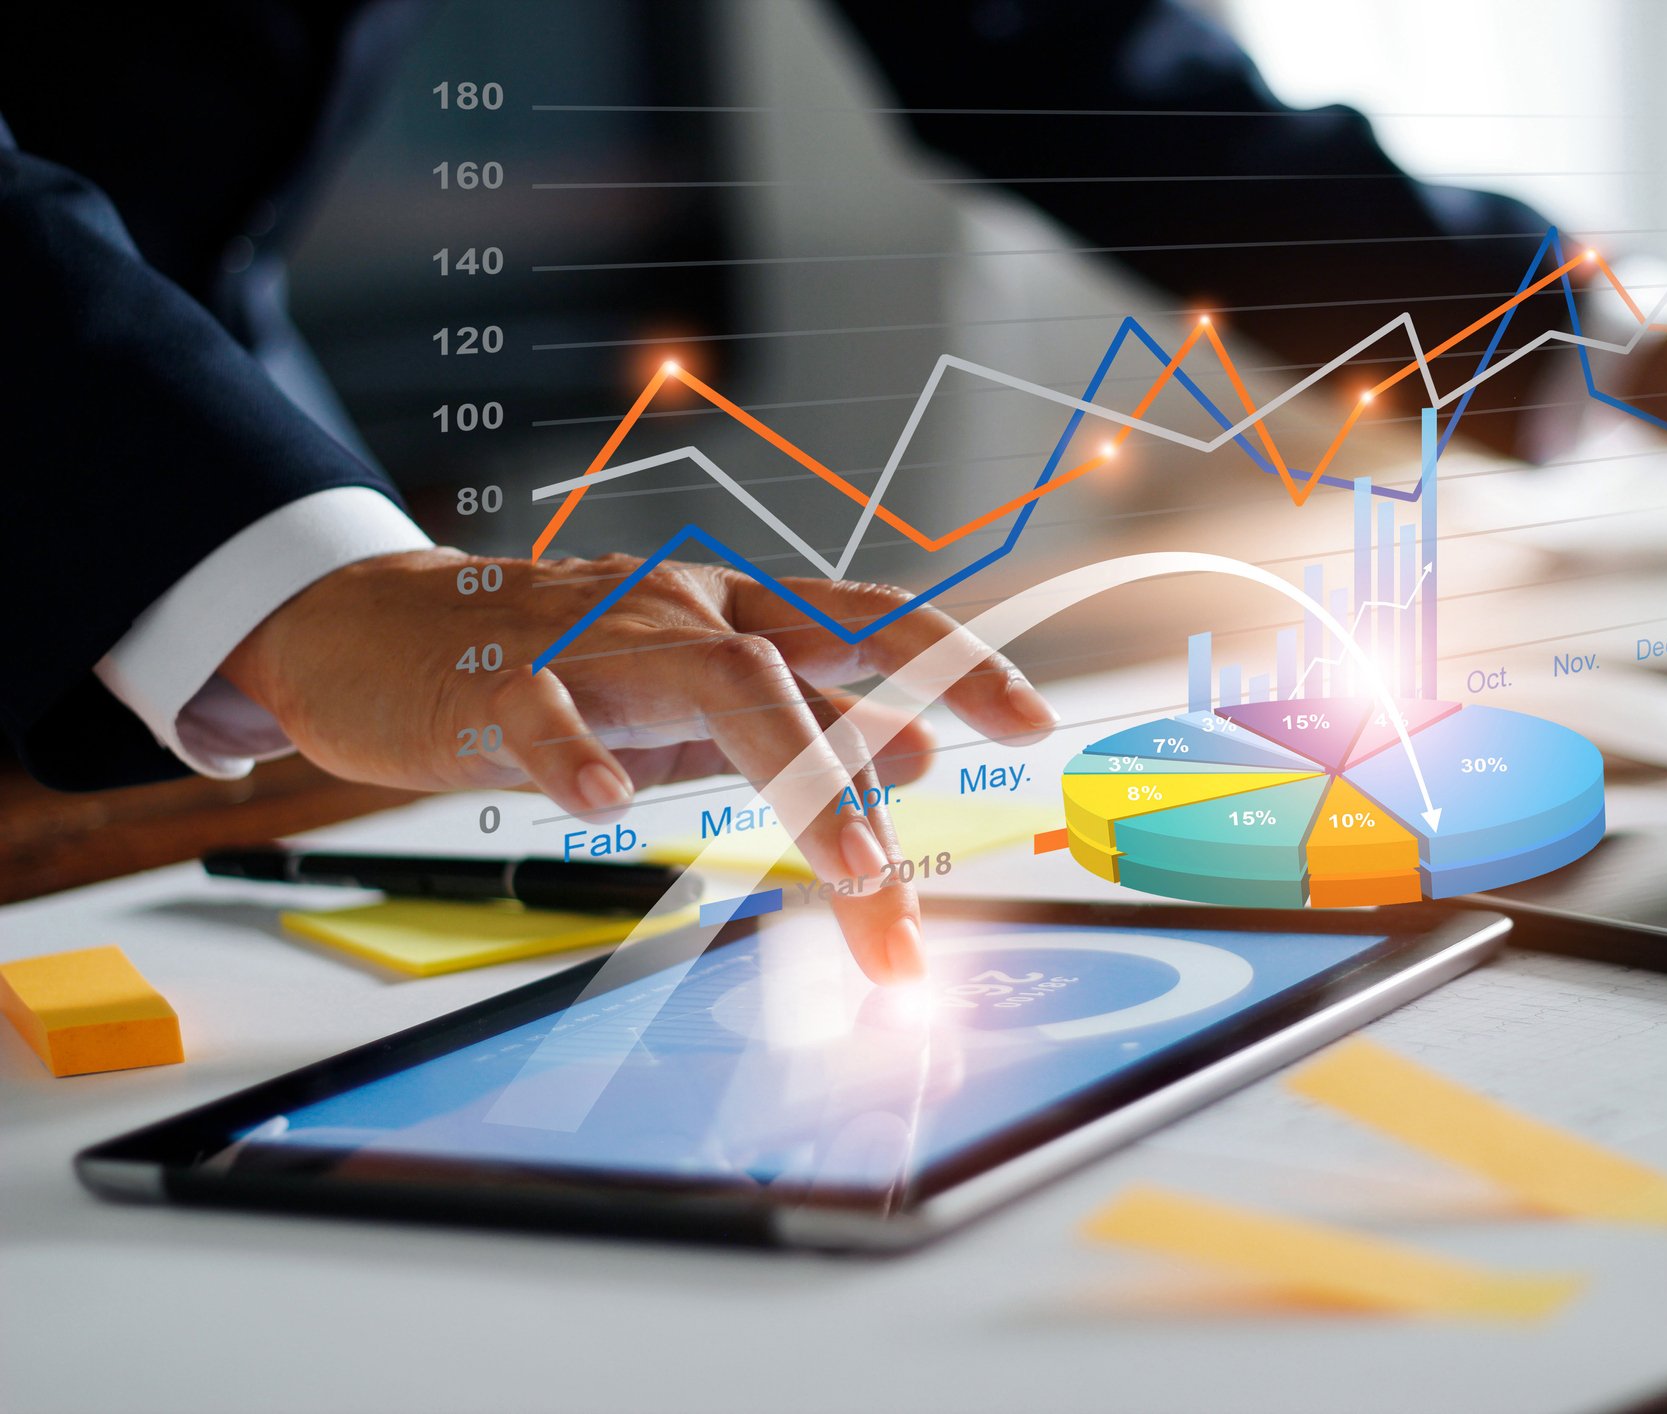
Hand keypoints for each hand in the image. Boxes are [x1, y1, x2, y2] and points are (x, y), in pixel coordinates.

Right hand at [220, 549, 1056, 984]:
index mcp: (734, 615)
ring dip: (791, 771)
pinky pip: (543, 709)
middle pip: (797, 674)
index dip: (955, 662)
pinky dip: (576, 755)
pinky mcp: (493, 676)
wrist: (379, 629)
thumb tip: (925, 751)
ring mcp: (590, 638)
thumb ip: (808, 718)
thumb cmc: (559, 666)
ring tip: (848, 864)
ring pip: (710, 682)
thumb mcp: (699, 695)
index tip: (1032, 721)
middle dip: (870, 778)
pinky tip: (602, 807)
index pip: (865, 625)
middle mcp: (681, 611)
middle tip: (911, 888)